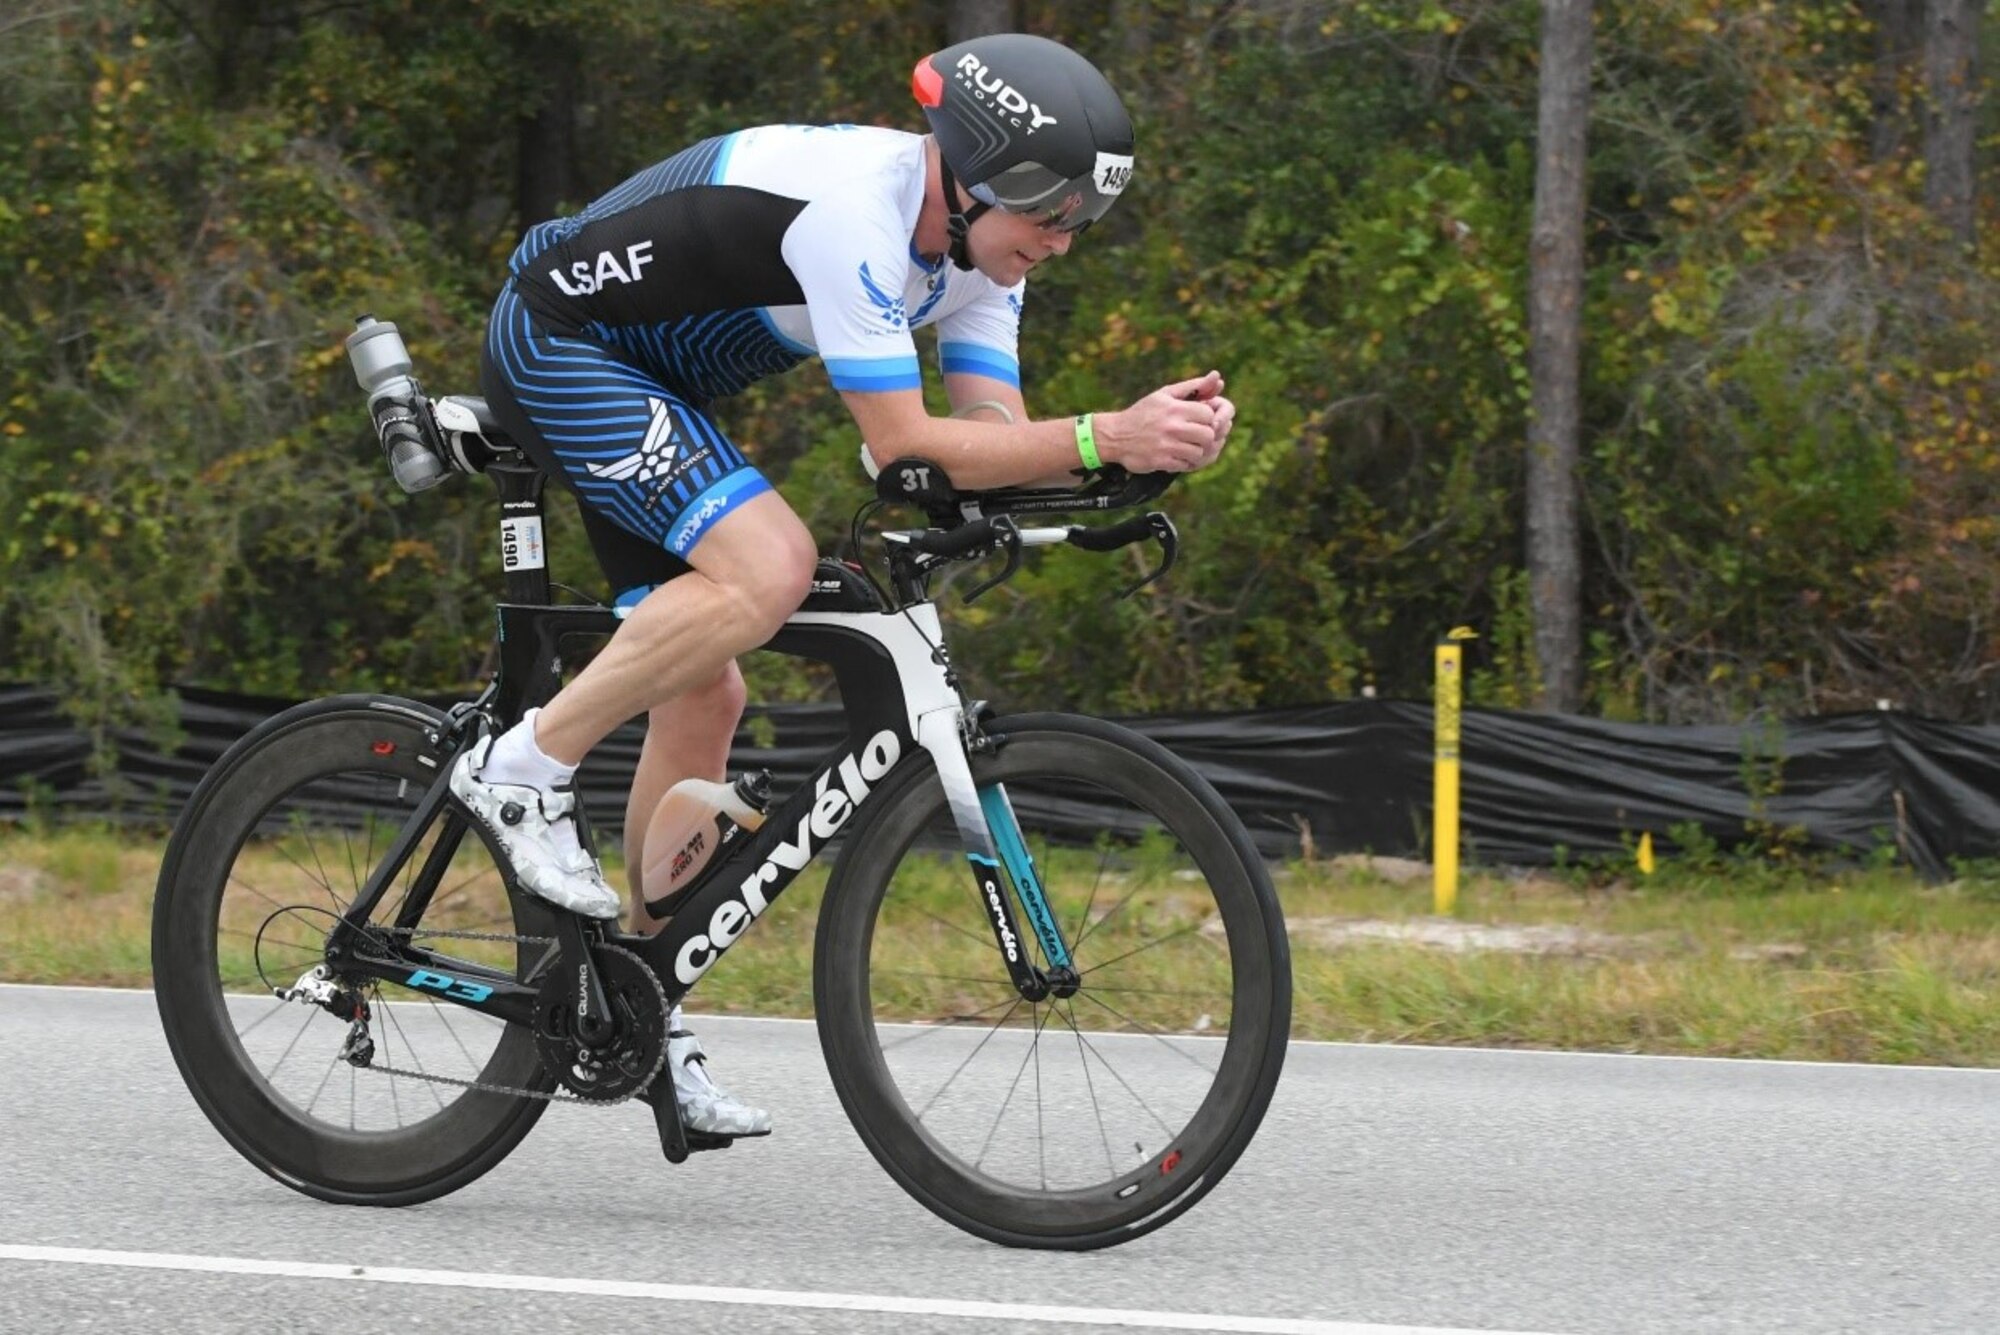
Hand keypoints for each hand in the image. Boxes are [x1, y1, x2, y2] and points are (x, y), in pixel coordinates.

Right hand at [1097, 371, 1224, 472]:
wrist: (1116, 436)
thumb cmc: (1144, 413)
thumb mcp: (1165, 394)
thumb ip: (1193, 386)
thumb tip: (1218, 376)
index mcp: (1175, 408)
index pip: (1209, 414)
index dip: (1208, 419)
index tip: (1199, 421)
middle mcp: (1172, 426)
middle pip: (1208, 435)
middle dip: (1205, 437)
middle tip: (1196, 436)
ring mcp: (1166, 445)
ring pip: (1199, 452)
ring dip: (1195, 451)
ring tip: (1186, 447)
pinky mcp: (1160, 461)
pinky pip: (1185, 465)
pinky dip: (1184, 462)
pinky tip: (1177, 456)